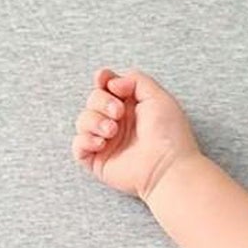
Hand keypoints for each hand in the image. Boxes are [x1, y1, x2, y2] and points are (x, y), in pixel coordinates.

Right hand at [70, 66, 202, 201]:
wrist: (169, 168)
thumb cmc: (169, 135)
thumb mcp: (157, 96)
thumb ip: (135, 79)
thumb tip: (111, 83)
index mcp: (131, 107)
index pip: (106, 86)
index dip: (101, 79)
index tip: (103, 80)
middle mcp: (117, 123)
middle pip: (93, 99)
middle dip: (102, 101)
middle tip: (118, 113)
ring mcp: (107, 142)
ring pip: (83, 120)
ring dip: (94, 121)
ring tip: (112, 131)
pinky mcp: (99, 161)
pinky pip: (78, 145)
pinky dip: (85, 140)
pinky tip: (101, 143)